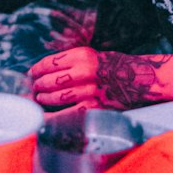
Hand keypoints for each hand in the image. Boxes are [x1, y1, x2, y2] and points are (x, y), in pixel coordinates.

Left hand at [30, 49, 170, 110]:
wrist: (141, 79)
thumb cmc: (115, 67)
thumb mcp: (93, 56)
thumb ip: (71, 62)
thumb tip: (45, 72)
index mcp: (82, 55)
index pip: (50, 63)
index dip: (37, 70)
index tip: (32, 74)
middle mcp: (84, 71)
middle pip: (50, 80)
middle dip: (38, 86)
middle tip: (34, 89)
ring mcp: (89, 91)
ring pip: (55, 97)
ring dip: (43, 99)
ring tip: (40, 99)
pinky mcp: (94, 108)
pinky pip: (66, 114)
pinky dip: (52, 117)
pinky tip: (43, 117)